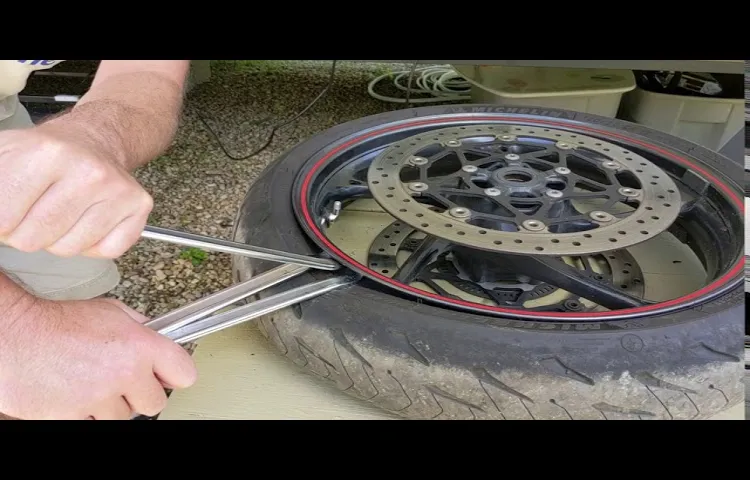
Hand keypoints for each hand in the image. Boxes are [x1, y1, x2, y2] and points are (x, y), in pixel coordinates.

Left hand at [0, 124, 152, 257]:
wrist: (94, 139)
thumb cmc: (46, 153)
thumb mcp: (4, 154)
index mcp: (46, 153)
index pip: (2, 220)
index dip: (0, 223)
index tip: (7, 212)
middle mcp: (88, 171)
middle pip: (33, 239)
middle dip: (25, 234)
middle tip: (33, 213)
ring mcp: (117, 190)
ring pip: (68, 249)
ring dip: (58, 240)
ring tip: (61, 215)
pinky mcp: (138, 205)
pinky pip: (106, 250)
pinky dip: (92, 245)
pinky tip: (87, 221)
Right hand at [0, 296, 196, 419]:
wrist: (15, 337)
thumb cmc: (57, 322)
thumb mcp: (111, 311)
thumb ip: (140, 327)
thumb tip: (158, 336)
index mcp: (140, 346)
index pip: (185, 374)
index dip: (175, 373)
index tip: (167, 374)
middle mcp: (124, 374)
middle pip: (156, 402)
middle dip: (141, 392)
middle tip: (124, 380)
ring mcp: (100, 398)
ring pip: (124, 416)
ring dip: (112, 405)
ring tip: (93, 383)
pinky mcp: (75, 417)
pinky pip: (95, 423)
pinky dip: (88, 414)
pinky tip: (77, 394)